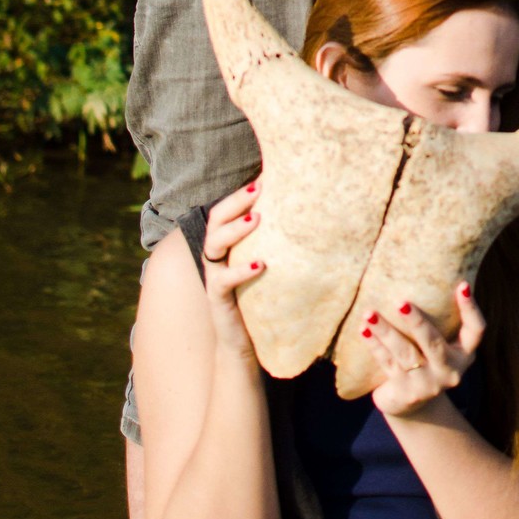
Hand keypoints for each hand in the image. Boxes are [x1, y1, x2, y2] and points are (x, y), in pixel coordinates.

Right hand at [201, 179, 265, 362]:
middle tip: (259, 189)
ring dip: (235, 229)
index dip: (241, 193)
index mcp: (227, 243)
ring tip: (258, 219)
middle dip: (236, 202)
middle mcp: (217, 256)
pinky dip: (240, 271)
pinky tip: (260, 264)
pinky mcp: (217, 299)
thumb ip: (275, 239)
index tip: (264, 176)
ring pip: (213, 245)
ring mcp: (214, 276)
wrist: (245, 341)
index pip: (227, 210)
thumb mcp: (266, 261)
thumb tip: (305, 209)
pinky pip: (222, 281)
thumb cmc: (260, 295)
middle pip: (216, 219)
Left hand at [361, 284, 485, 417]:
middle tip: (400, 302)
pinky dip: (375, 345)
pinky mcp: (406, 393)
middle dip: (417, 322)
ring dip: (386, 332)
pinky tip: (364, 330)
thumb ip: (439, 319)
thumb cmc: (427, 359)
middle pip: (434, 343)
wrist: (412, 406)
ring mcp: (428, 384)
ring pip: (404, 354)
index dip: (471, 308)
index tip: (462, 284)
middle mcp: (450, 370)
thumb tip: (428, 270)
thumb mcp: (440, 343)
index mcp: (464, 354)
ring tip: (369, 314)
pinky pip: (387, 364)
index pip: (476, 330)